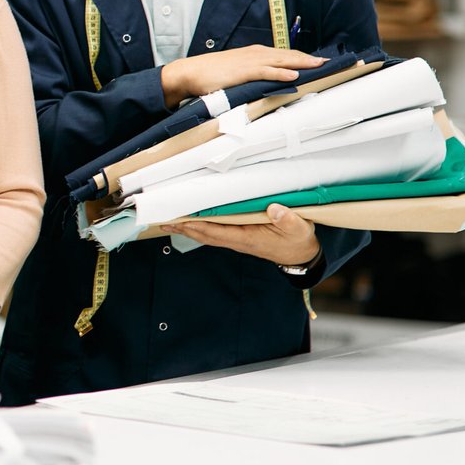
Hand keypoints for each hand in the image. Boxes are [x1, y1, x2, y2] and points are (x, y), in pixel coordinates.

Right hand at [160, 45, 324, 107]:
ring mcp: (250, 62)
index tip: (320, 62)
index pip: (284, 55)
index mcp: (255, 54)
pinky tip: (294, 75)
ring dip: (302, 63)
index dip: (303, 58)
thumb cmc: (210, 74)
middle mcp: (256, 54)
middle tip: (330, 62)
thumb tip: (266, 83)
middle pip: (288, 55)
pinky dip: (282, 73)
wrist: (190, 73)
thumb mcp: (235, 72)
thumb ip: (251, 75)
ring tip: (320, 66)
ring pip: (282, 61)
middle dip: (309, 59)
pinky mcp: (243, 71)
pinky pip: (267, 71)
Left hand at [163, 203, 320, 269]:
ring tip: (168, 222)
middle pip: (206, 235)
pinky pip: (214, 233)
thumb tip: (274, 209)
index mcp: (249, 238)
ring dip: (187, 229)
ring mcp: (237, 240)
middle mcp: (238, 241)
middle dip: (184, 229)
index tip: (183, 220)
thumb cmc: (298, 239)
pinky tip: (188, 222)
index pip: (219, 232)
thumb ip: (287, 219)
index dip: (200, 226)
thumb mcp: (299, 228)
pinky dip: (198, 228)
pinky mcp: (238, 237)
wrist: (301, 255)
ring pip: (207, 235)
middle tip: (163, 221)